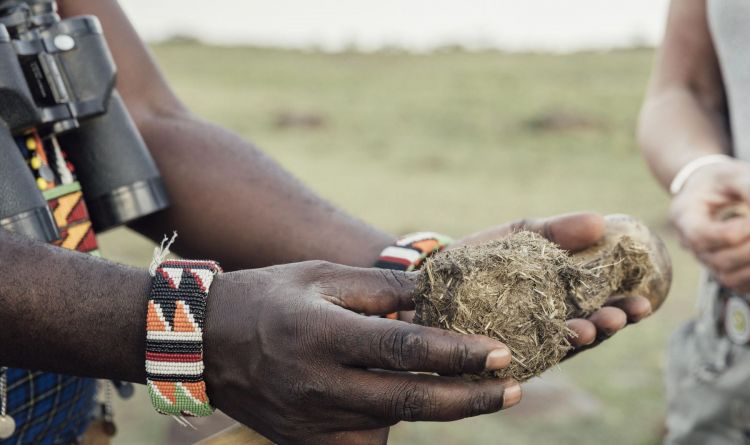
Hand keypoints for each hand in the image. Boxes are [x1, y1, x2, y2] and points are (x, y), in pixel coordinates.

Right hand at [203, 261, 519, 444]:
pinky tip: (409, 404)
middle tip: (515, 388)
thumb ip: (381, 289)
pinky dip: (393, 425)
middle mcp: (318, 383)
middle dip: (471, 399)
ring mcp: (310, 421)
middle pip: (410, 402)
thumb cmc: (268, 298)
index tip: (502, 353)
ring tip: (476, 392)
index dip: (458, 355)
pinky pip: (364, 442)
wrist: (200, 343)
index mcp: (323, 333)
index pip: (406, 350)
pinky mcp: (304, 443)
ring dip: (440, 411)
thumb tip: (436, 299)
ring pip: (392, 425)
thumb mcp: (321, 275)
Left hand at [450, 212, 652, 350]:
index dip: (622, 308)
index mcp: (560, 302)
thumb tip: (601, 221)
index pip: (599, 309)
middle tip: (618, 316)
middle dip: (605, 326)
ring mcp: (522, 346)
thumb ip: (558, 231)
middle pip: (585, 333)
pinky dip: (531, 356)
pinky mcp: (492, 359)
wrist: (425, 277)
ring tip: (586, 330)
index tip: (643, 301)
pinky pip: (515, 362)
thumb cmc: (481, 258)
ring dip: (574, 341)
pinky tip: (543, 347)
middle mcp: (547, 329)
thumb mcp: (520, 236)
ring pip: (556, 350)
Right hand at [669, 159, 749, 292]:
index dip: (734, 234)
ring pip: (731, 279)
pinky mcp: (723, 271)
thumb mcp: (734, 172)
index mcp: (685, 217)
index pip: (702, 237)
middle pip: (720, 261)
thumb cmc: (720, 181)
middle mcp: (691, 245)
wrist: (711, 192)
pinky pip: (742, 286)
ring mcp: (706, 261)